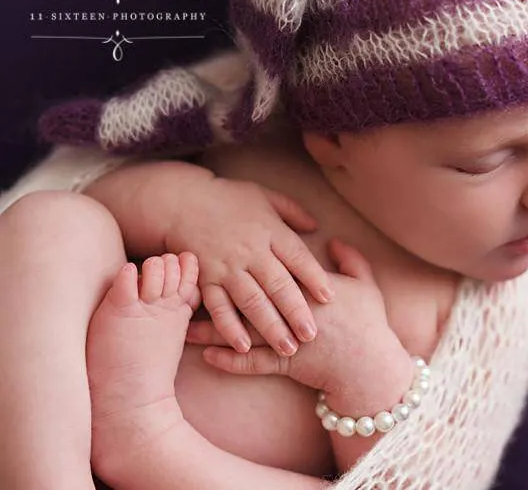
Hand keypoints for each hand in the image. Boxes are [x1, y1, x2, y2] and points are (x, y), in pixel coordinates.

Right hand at [164, 176, 333, 356]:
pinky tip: (243, 346)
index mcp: (270, 231)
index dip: (315, 277)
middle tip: (312, 335)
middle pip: (278, 284)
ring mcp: (227, 267)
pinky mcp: (205, 279)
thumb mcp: (265, 196)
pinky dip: (230, 327)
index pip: (298, 257)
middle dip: (296, 312)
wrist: (180, 201)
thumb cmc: (228, 199)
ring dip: (270, 326)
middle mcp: (250, 251)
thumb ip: (292, 211)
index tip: (330, 298)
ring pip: (252, 301)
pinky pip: (218, 307)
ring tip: (287, 348)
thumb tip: (316, 226)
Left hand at [187, 238, 401, 391]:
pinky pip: (251, 363)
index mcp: (309, 285)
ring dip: (213, 331)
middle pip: (247, 296)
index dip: (246, 261)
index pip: (272, 269)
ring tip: (186, 328)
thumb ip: (351, 259)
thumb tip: (333, 240)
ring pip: (242, 330)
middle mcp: (292, 308)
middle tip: (189, 288)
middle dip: (217, 292)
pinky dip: (229, 361)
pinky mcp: (286, 363)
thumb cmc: (369, 323)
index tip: (219, 251)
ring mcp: (287, 336)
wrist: (371, 365)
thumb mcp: (366, 284)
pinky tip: (209, 357)